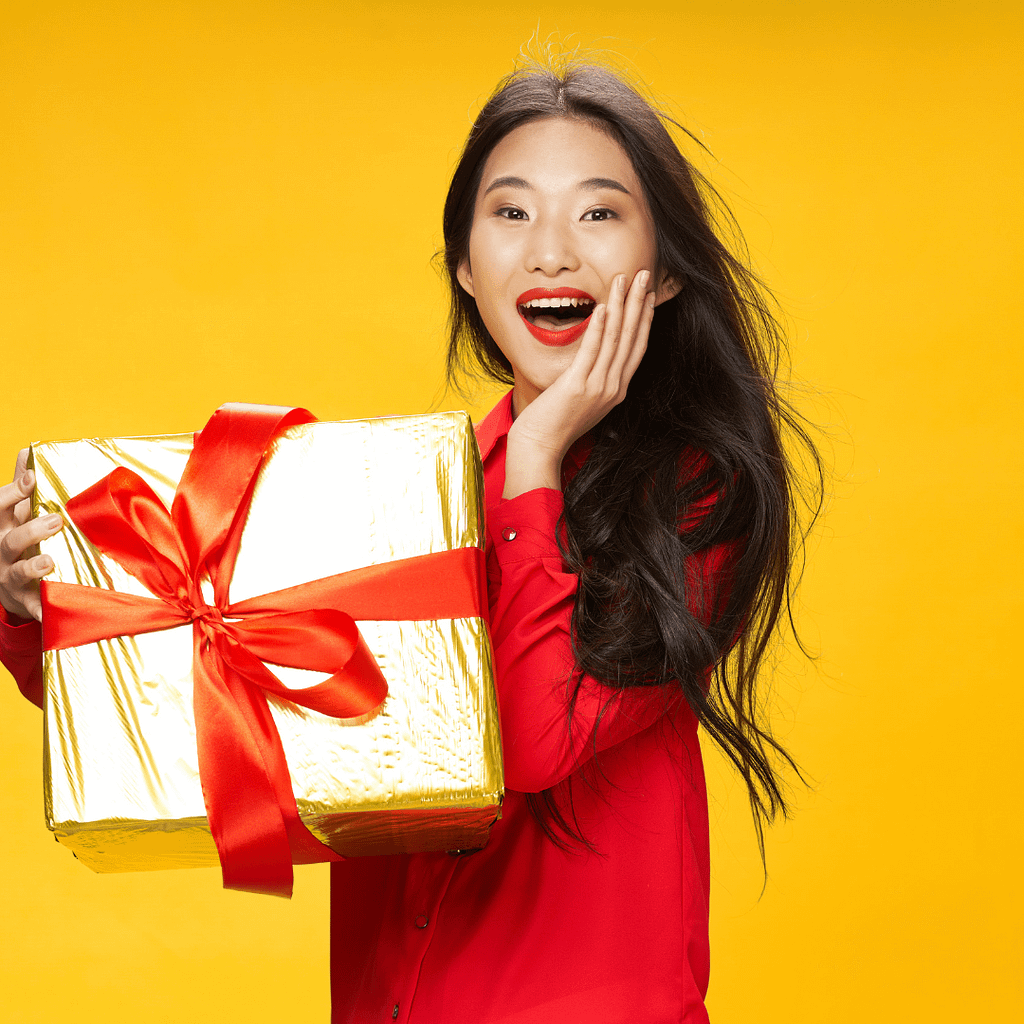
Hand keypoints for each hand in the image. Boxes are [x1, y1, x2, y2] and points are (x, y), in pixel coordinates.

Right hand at [0, 450, 63, 621]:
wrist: (7, 585)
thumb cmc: (16, 540)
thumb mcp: (15, 515)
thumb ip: (21, 487)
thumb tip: (28, 450)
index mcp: (2, 526)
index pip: (1, 507)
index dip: (14, 492)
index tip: (31, 477)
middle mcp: (2, 551)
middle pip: (10, 539)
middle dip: (30, 530)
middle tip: (55, 520)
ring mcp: (10, 576)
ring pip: (18, 571)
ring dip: (33, 567)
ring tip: (48, 561)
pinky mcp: (24, 600)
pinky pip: (32, 606)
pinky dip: (39, 609)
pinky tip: (46, 612)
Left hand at [503, 269, 654, 497]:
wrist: (540, 448)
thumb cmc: (555, 424)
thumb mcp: (581, 398)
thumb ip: (592, 378)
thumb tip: (592, 357)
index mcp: (616, 389)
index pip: (636, 347)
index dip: (643, 318)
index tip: (647, 294)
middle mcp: (613, 387)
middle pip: (632, 338)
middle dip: (638, 303)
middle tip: (643, 275)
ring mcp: (597, 388)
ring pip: (615, 339)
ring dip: (621, 306)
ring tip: (624, 279)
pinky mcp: (577, 387)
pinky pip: (591, 352)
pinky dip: (599, 328)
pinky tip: (602, 307)